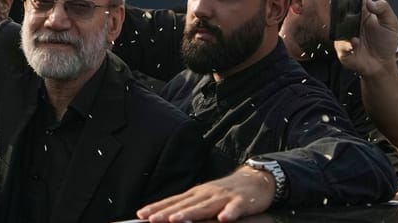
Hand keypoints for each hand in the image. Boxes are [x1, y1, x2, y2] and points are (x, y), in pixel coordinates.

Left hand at [137, 165, 274, 221]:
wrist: (256, 180)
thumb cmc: (226, 192)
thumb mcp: (205, 198)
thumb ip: (190, 207)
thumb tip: (168, 216)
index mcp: (197, 193)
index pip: (174, 201)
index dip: (158, 208)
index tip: (141, 214)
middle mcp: (207, 194)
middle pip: (185, 204)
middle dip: (167, 212)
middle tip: (151, 219)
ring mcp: (224, 197)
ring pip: (205, 206)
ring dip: (190, 213)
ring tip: (175, 219)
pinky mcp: (241, 201)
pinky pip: (235, 208)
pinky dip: (229, 213)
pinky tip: (223, 219)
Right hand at [334, 0, 397, 77]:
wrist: (382, 64)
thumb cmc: (385, 43)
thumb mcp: (391, 23)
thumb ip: (384, 9)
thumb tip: (369, 2)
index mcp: (362, 13)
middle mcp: (350, 22)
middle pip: (341, 8)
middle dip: (342, 4)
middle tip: (348, 3)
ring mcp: (344, 34)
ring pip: (337, 25)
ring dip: (344, 24)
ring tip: (355, 28)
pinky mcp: (342, 48)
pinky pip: (340, 43)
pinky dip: (347, 42)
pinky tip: (355, 43)